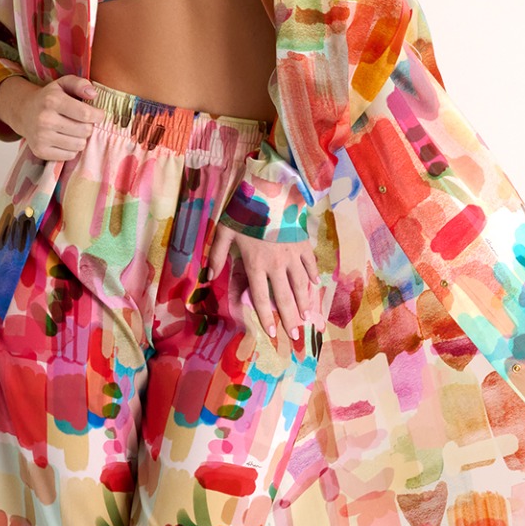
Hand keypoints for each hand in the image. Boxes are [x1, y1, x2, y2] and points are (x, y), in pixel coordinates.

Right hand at [0, 72, 100, 160]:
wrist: (24, 112)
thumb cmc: (49, 98)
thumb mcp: (63, 84)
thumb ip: (80, 84)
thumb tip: (93, 94)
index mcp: (52, 100)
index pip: (86, 114)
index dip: (98, 115)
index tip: (98, 114)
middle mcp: (45, 120)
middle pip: (85, 131)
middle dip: (88, 126)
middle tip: (82, 122)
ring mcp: (41, 137)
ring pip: (79, 145)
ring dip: (81, 138)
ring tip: (73, 130)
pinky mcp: (40, 151)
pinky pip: (70, 155)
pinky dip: (71, 149)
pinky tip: (64, 139)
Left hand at [206, 221, 320, 349]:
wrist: (268, 189)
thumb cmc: (244, 210)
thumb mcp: (224, 231)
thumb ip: (216, 255)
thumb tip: (209, 277)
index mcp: (256, 264)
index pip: (260, 297)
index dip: (266, 317)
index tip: (271, 332)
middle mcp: (276, 264)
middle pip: (284, 297)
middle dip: (290, 319)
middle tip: (295, 336)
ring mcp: (292, 254)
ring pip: (300, 284)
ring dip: (304, 303)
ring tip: (307, 318)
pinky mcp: (303, 243)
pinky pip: (310, 264)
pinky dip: (313, 276)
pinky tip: (315, 287)